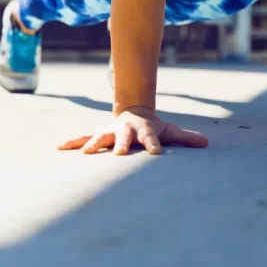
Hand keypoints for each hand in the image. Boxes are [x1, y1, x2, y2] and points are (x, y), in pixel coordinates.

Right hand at [58, 106, 208, 154]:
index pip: (151, 139)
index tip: (155, 154)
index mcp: (144, 130)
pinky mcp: (98, 135)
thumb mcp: (170, 131)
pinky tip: (60, 148)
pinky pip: (83, 138)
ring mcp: (110, 132)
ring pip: (100, 137)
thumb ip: (186, 138)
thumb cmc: (153, 128)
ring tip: (86, 153)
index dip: (153, 145)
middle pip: (123, 137)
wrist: (134, 112)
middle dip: (121, 144)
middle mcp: (125, 130)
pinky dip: (72, 142)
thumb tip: (207, 143)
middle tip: (119, 153)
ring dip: (93, 144)